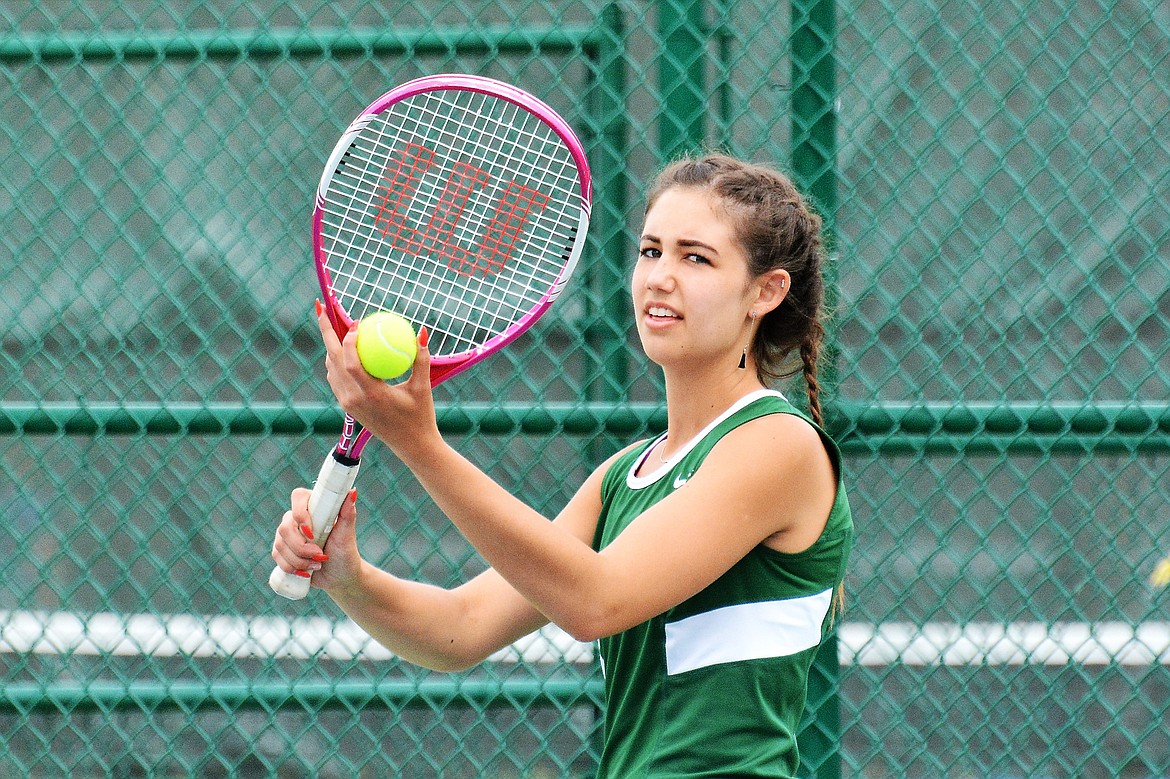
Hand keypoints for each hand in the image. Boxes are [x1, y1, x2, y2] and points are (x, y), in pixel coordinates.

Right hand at [270, 487, 361, 592]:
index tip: (312, 534)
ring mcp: (287, 534)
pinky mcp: (282, 550)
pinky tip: (306, 572)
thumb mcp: (346, 535)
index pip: (298, 497)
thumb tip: (352, 492)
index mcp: (314, 508)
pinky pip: (277, 557)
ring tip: (317, 564)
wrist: (339, 577)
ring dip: (299, 560)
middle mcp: (297, 518)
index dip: (300, 515)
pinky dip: (292, 568)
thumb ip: (348, 513)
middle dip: (302, 548)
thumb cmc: (345, 553)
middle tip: (320, 556)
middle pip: (285, 527)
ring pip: (280, 544)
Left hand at [316, 303, 440, 459]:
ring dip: (329, 345)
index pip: (350, 363)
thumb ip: (421, 359)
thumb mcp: (424, 387)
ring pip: (330, 369)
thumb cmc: (421, 416)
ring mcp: (348, 404)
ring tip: (334, 325)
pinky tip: (345, 349)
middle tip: (322, 309)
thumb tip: (421, 331)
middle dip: (325, 331)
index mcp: (371, 394)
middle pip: (332, 360)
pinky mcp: (348, 407)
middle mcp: (354, 399)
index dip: (348, 340)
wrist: (411, 446)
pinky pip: (335, 378)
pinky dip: (337, 360)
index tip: (357, 322)